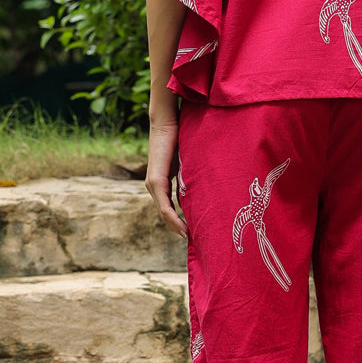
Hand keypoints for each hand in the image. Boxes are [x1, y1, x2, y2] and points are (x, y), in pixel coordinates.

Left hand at [146, 111, 187, 237]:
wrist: (167, 121)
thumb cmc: (179, 136)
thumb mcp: (187, 161)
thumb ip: (192, 174)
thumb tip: (208, 183)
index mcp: (161, 181)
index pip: (169, 207)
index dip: (180, 220)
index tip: (194, 231)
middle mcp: (154, 185)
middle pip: (166, 214)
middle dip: (179, 228)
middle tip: (195, 240)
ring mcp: (153, 184)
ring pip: (164, 213)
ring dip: (176, 226)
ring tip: (190, 237)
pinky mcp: (155, 181)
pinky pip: (164, 205)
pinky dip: (173, 218)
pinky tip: (182, 228)